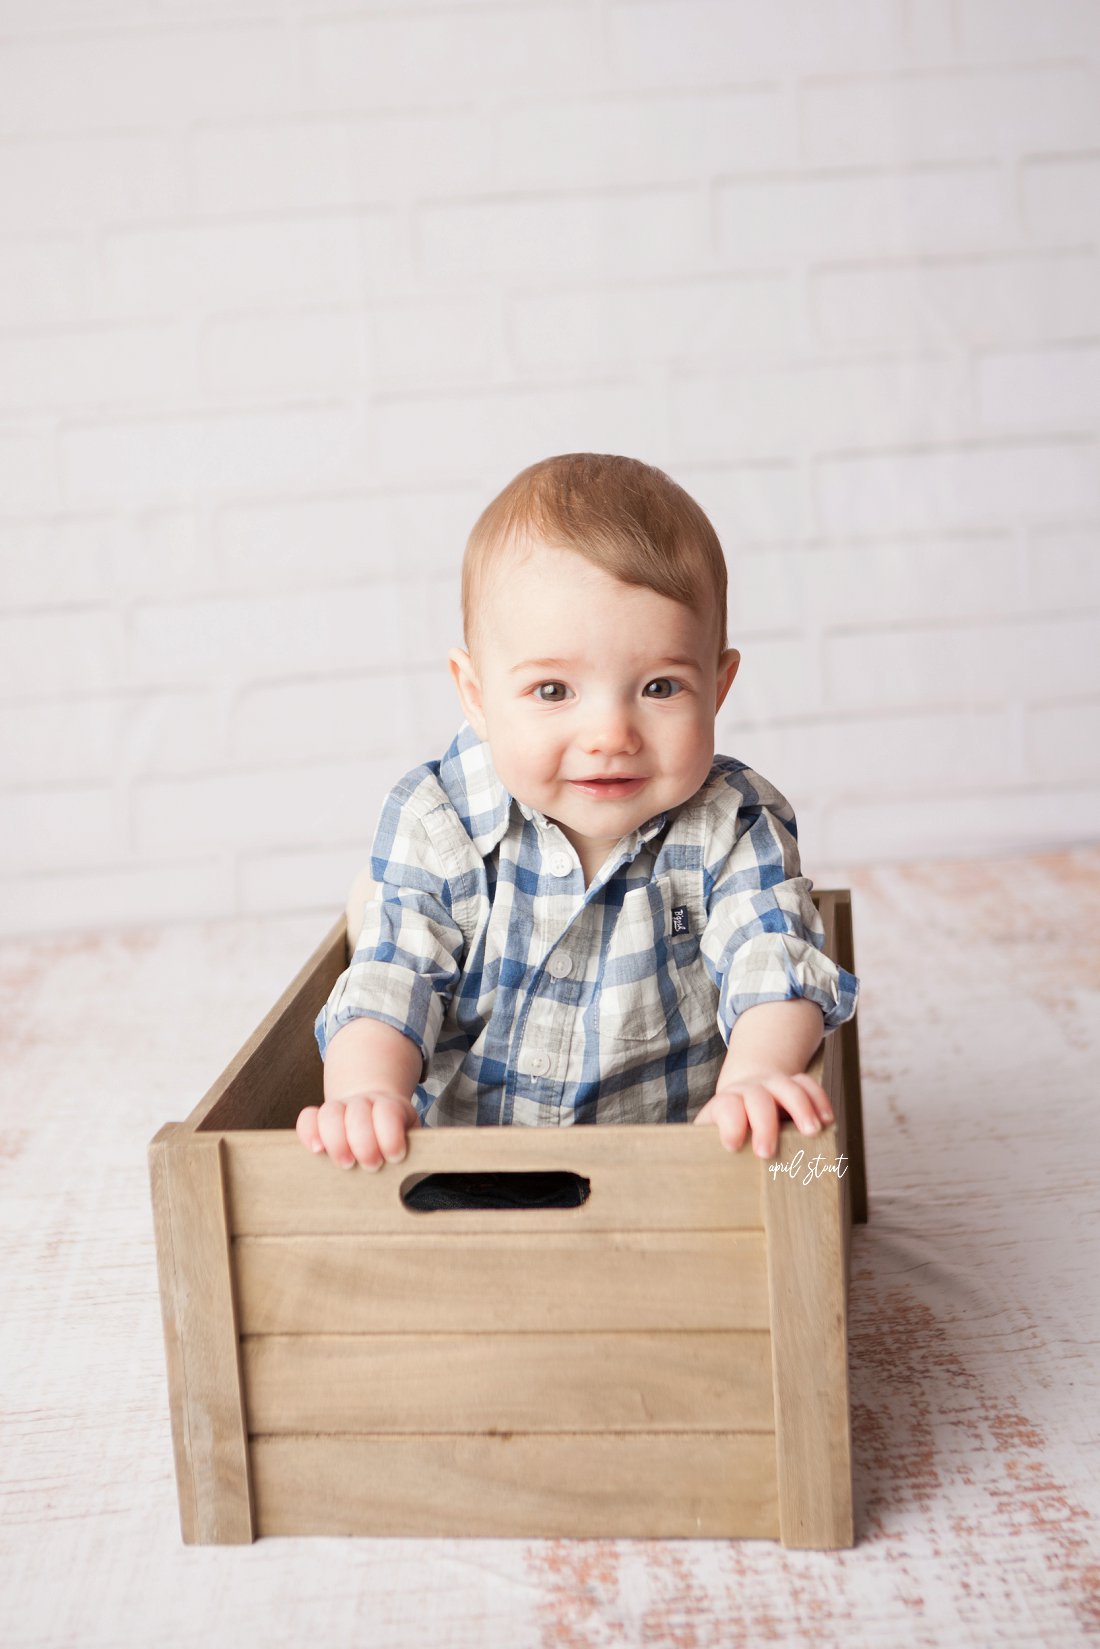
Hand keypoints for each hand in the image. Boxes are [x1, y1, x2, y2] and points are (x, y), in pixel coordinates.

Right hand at [296, 1093, 418, 1169]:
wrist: (376, 1113)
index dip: (390, 1134)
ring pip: (331, 1112)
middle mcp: (363, 1103)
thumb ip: (417, 1152)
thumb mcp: (413, 1141)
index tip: (395, 1157)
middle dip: (364, 1142)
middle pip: (358, 1112)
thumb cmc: (396, 1138)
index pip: (388, 1111)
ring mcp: (340, 1109)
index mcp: (391, 1107)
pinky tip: (317, 1151)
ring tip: (346, 1164)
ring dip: (336, 1140)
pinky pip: (307, 1118)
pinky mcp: (319, 1119)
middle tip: (371, 1165)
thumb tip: (420, 1174)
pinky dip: (309, 1133)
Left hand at [693, 1071, 833, 1160]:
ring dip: (801, 1108)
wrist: (743, 1098)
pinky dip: (819, 1099)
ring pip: (787, 1086)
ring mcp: (773, 1084)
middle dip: (764, 1124)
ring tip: (813, 1132)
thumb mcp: (714, 1143)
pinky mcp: (794, 1084)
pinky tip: (828, 1120)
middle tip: (767, 1153)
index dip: (730, 1124)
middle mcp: (749, 1090)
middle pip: (757, 1097)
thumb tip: (725, 1193)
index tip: (733, 1146)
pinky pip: (808, 1084)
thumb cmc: (728, 1133)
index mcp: (725, 1104)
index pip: (726, 1106)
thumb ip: (716, 1160)